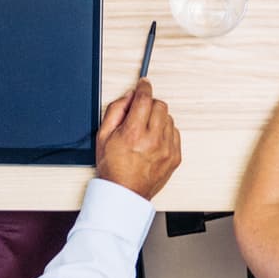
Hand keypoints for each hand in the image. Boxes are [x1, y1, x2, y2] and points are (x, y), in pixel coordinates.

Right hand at [93, 79, 181, 199]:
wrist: (125, 193)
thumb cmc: (113, 168)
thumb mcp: (103, 136)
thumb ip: (115, 111)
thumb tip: (128, 96)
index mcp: (133, 133)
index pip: (144, 99)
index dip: (144, 87)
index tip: (143, 83)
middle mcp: (152, 140)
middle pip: (160, 105)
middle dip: (149, 104)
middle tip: (140, 112)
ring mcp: (166, 149)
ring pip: (169, 118)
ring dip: (158, 118)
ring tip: (145, 130)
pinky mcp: (175, 157)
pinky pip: (175, 133)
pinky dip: (165, 132)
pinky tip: (154, 140)